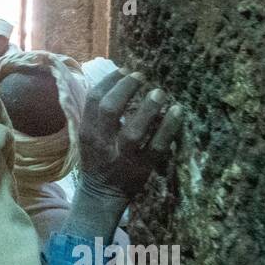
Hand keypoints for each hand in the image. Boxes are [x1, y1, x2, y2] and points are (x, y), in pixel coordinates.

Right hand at [78, 69, 183, 199]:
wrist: (101, 194)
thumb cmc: (98, 158)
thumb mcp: (90, 136)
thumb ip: (99, 114)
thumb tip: (118, 82)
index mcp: (88, 132)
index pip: (94, 100)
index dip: (110, 81)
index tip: (125, 70)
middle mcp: (103, 143)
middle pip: (110, 109)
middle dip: (126, 88)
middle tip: (141, 76)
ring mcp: (122, 157)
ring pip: (135, 130)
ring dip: (149, 108)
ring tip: (159, 92)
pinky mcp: (142, 168)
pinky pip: (157, 147)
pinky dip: (169, 128)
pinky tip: (177, 112)